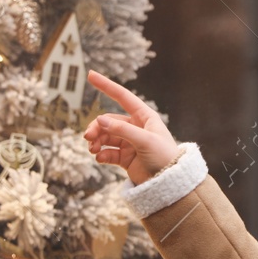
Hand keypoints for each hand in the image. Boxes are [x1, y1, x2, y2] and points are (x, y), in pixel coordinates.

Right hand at [82, 70, 180, 185]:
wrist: (169, 184)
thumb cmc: (164, 157)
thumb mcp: (145, 140)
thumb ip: (122, 130)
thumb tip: (100, 120)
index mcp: (144, 117)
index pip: (122, 96)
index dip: (106, 85)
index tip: (90, 75)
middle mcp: (136, 127)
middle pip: (109, 121)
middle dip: (97, 127)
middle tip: (88, 137)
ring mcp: (129, 142)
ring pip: (106, 136)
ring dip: (97, 141)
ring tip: (92, 149)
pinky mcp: (125, 158)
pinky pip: (108, 152)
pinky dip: (102, 154)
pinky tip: (100, 158)